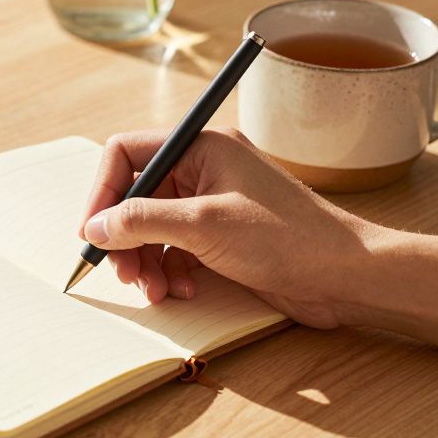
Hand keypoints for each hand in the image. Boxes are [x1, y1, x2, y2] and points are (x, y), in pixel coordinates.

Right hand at [79, 128, 381, 328]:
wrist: (345, 276)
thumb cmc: (288, 239)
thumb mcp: (203, 226)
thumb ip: (142, 221)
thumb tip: (95, 226)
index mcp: (202, 147)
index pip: (127, 153)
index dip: (103, 192)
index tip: (92, 232)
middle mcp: (205, 168)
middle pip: (136, 195)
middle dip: (124, 237)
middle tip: (124, 274)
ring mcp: (213, 203)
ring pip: (152, 227)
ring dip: (145, 261)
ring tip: (154, 291)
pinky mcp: (222, 235)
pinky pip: (175, 249)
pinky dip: (170, 272)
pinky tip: (182, 291)